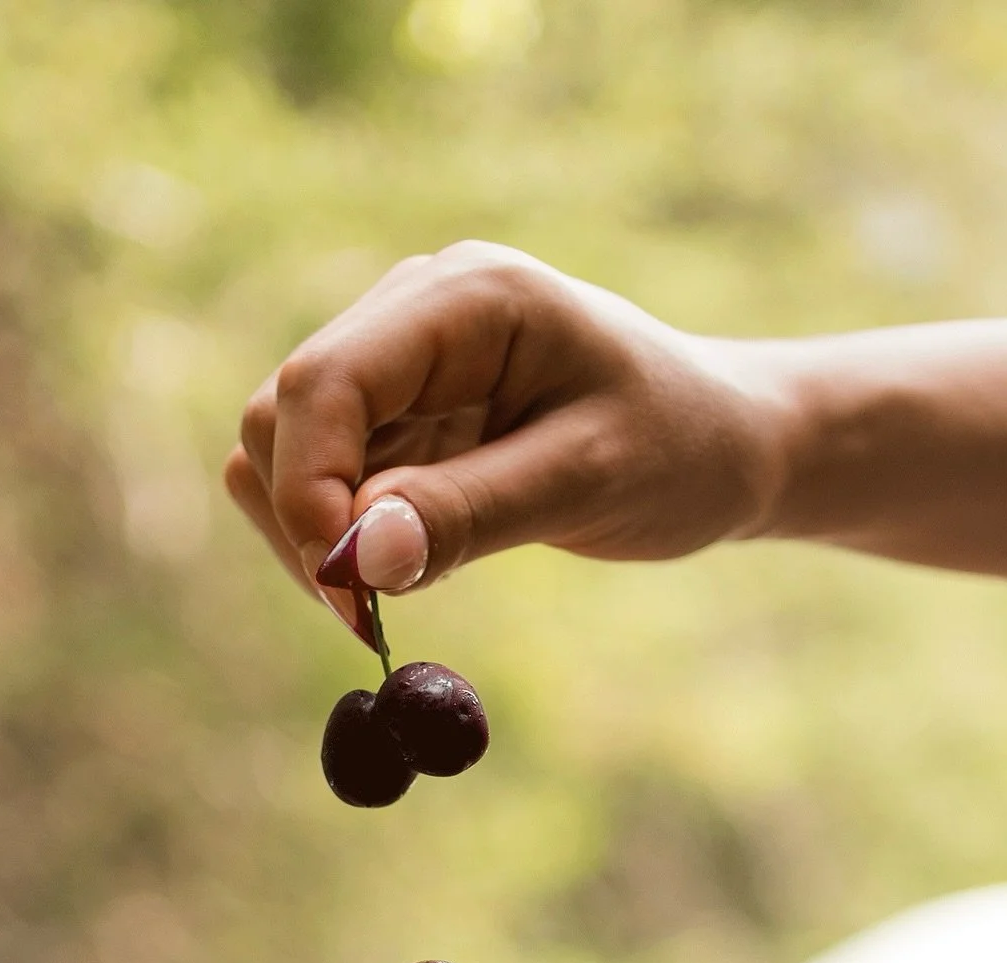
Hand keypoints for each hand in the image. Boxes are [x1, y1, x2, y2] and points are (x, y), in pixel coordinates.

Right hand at [225, 240, 781, 639]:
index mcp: (466, 298)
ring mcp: (399, 364)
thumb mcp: (585, 483)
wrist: (724, 444)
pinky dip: (341, 540)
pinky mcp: (396, 416)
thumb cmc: (680, 449)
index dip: (308, 491)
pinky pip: (322, 482)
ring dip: (314, 538)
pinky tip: (408, 567)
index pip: (323, 382)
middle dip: (307, 524)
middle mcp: (414, 312)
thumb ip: (466, 513)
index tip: (348, 595)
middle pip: (283, 416)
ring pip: (281, 453)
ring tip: (396, 595)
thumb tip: (354, 557)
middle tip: (372, 620)